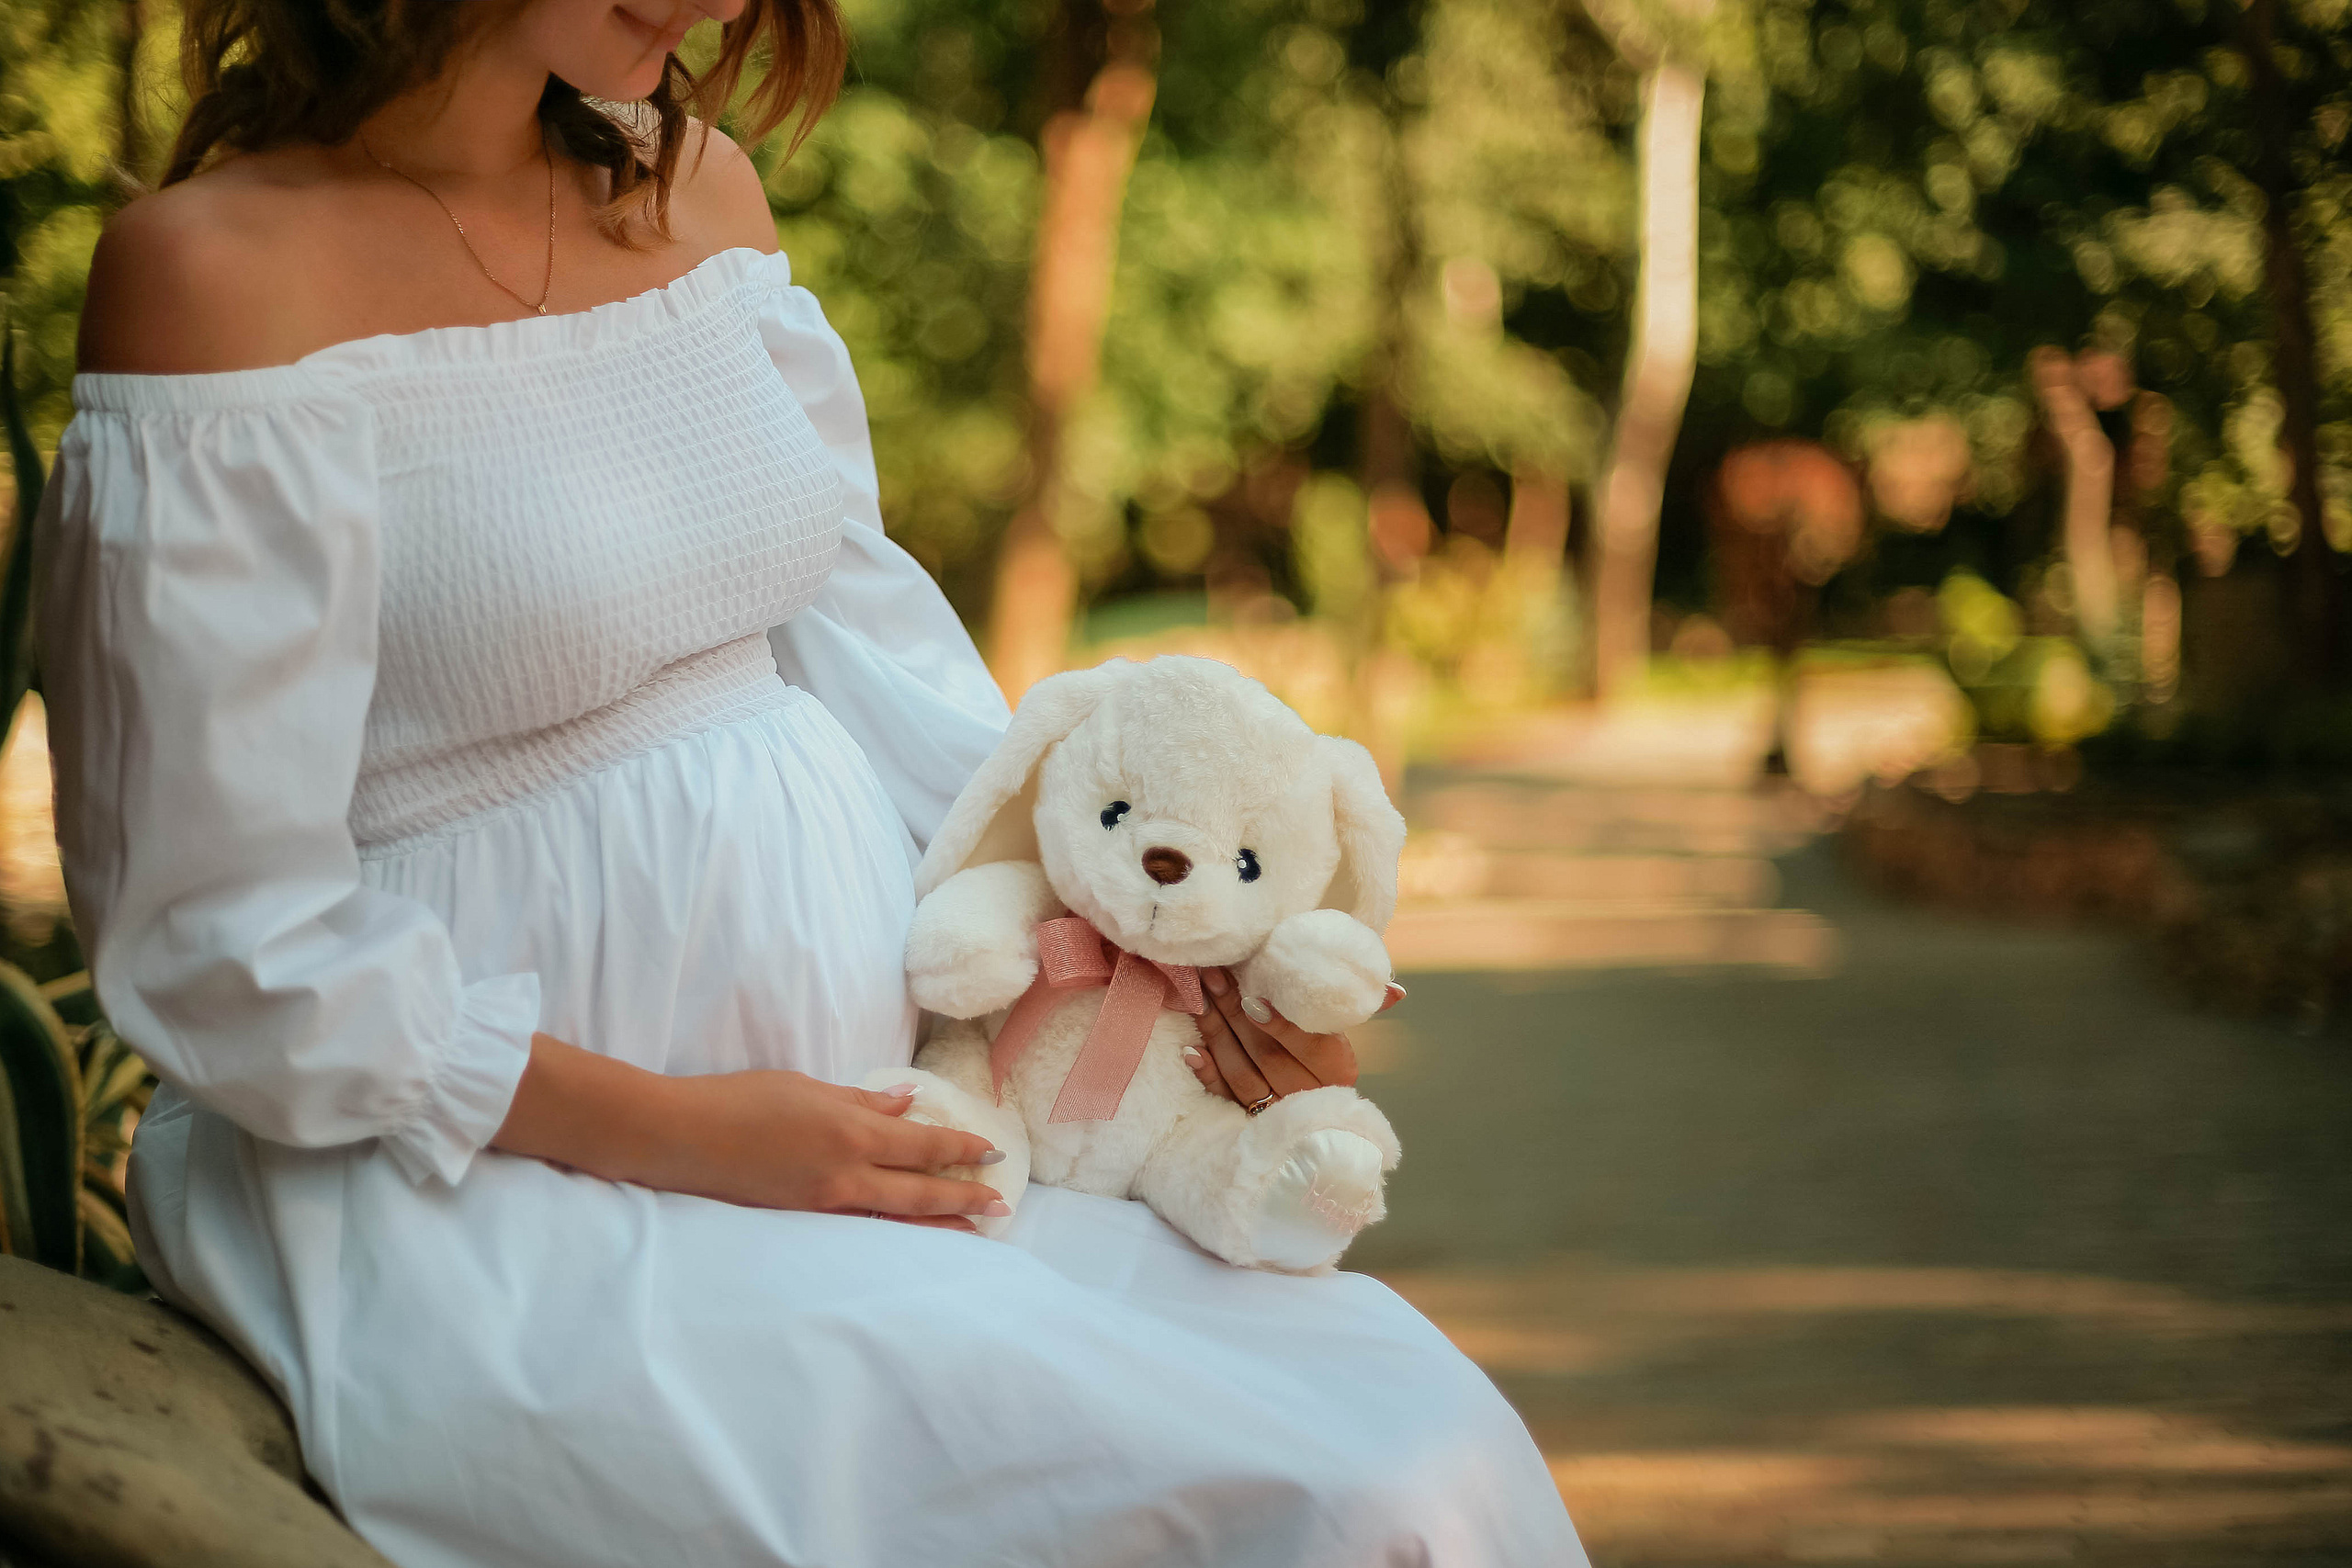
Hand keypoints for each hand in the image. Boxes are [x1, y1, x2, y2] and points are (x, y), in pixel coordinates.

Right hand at [496, 1035, 1007, 1229]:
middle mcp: (845, 1176)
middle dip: (964, 1199)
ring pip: (895, 1219)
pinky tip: (906, 1234)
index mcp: (850, 1133)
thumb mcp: (805, 1088)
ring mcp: (823, 1206)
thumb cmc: (738, 1101)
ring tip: (972, 1233)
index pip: (922, 1146)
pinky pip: (860, 1230)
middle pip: (919, 1192)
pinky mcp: (800, 1224)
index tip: (992, 1155)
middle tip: (1001, 1209)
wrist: (679, 1139)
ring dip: (937, 1225)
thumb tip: (907, 1103)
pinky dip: (891, 1232)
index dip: (960, 1151)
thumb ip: (859, 1101)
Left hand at [1181, 968, 1400, 1108]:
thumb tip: (1396, 990)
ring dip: (1216, 1034)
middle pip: (1266, 1055)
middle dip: (1235, 1013)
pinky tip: (1191, 1051)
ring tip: (1199, 999)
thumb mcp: (1345, 1036)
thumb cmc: (1328, 1061)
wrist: (1320, 1123)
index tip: (1253, 996)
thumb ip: (1362, 1008)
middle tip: (1212, 977)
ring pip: (1242, 1073)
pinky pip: (1225, 1097)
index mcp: (1338, 1071)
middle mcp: (1308, 1095)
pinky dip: (1208, 1074)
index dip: (1280, 1024)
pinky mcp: (1248, 1122)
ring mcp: (1276, 1112)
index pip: (1308, 1046)